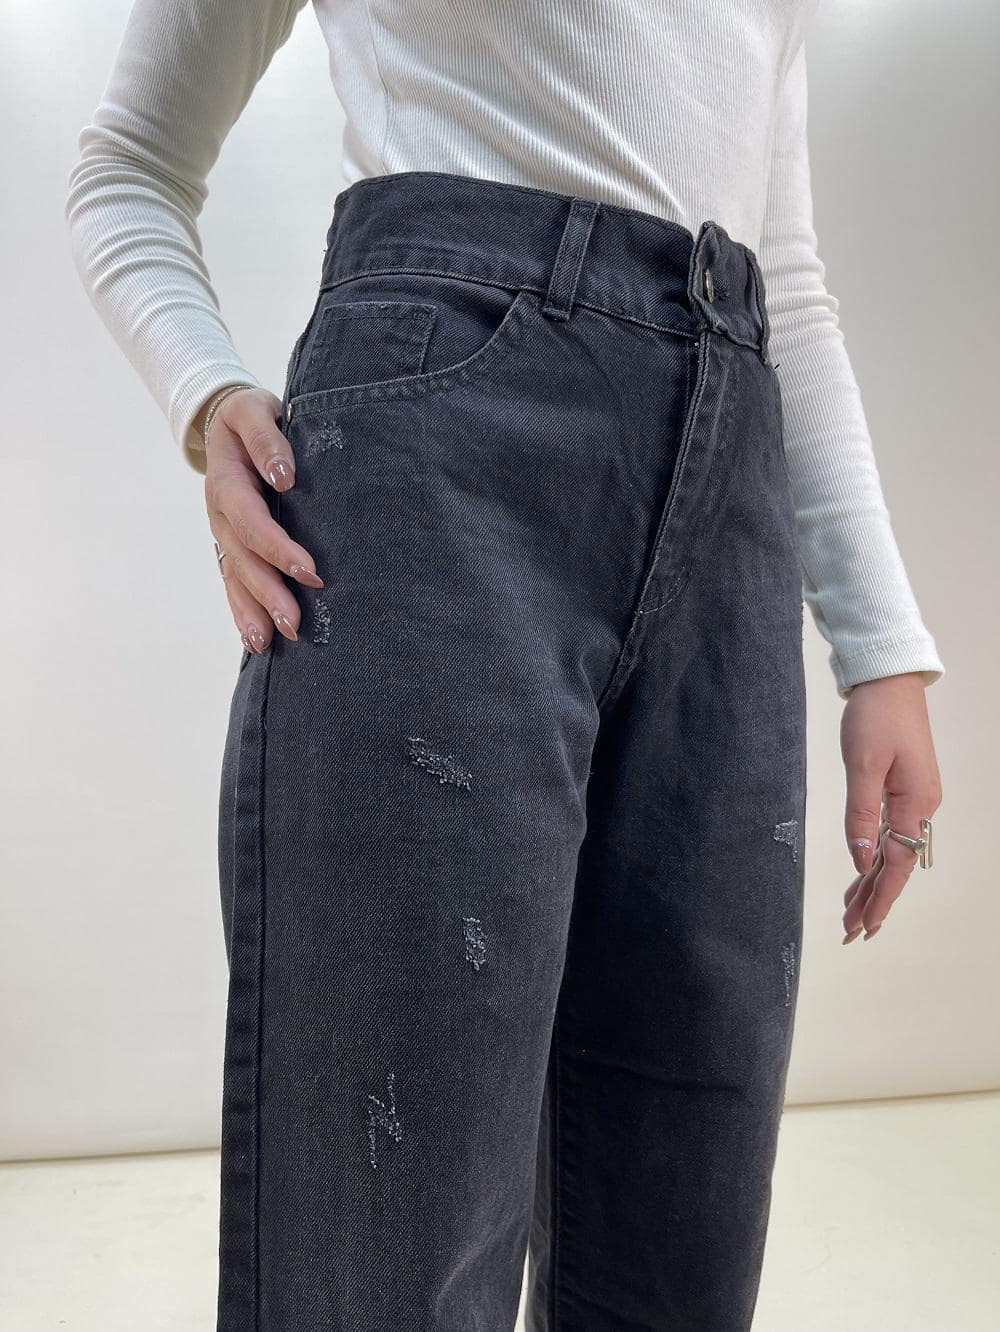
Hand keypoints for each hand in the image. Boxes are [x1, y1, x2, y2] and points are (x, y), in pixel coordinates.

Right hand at [201, 385, 322, 652]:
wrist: (225, 420)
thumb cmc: (250, 416)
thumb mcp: (254, 410)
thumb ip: (267, 439)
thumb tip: (284, 475)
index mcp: (227, 482)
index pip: (252, 520)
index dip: (277, 548)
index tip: (309, 572)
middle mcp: (220, 514)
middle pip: (242, 559)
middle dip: (268, 593)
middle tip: (295, 623)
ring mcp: (223, 532)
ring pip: (234, 577)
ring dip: (252, 611)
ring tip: (269, 643)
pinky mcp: (230, 544)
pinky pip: (232, 581)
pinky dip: (242, 611)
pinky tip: (256, 640)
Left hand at [840, 672, 941, 942]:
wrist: (888, 680)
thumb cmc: (875, 716)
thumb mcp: (863, 764)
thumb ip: (861, 813)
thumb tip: (862, 858)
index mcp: (915, 803)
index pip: (896, 864)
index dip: (880, 898)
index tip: (864, 927)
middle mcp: (920, 806)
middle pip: (895, 864)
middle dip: (873, 899)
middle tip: (850, 933)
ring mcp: (913, 798)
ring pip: (891, 852)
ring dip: (871, 882)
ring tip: (851, 913)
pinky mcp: (902, 789)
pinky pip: (888, 833)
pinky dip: (873, 856)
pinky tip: (861, 873)